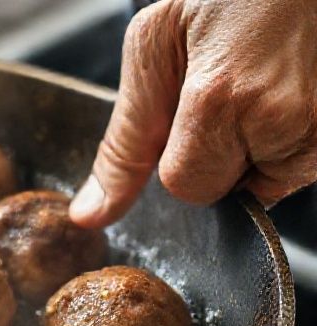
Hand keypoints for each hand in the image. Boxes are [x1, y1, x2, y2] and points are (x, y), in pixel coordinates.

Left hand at [70, 0, 316, 227]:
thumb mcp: (152, 49)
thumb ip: (123, 144)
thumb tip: (91, 215)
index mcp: (222, 98)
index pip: (186, 187)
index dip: (176, 158)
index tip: (186, 114)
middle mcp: (284, 117)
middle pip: (227, 191)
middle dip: (216, 156)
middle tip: (226, 91)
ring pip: (269, 182)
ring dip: (255, 148)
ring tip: (258, 84)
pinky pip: (303, 163)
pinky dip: (287, 138)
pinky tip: (283, 91)